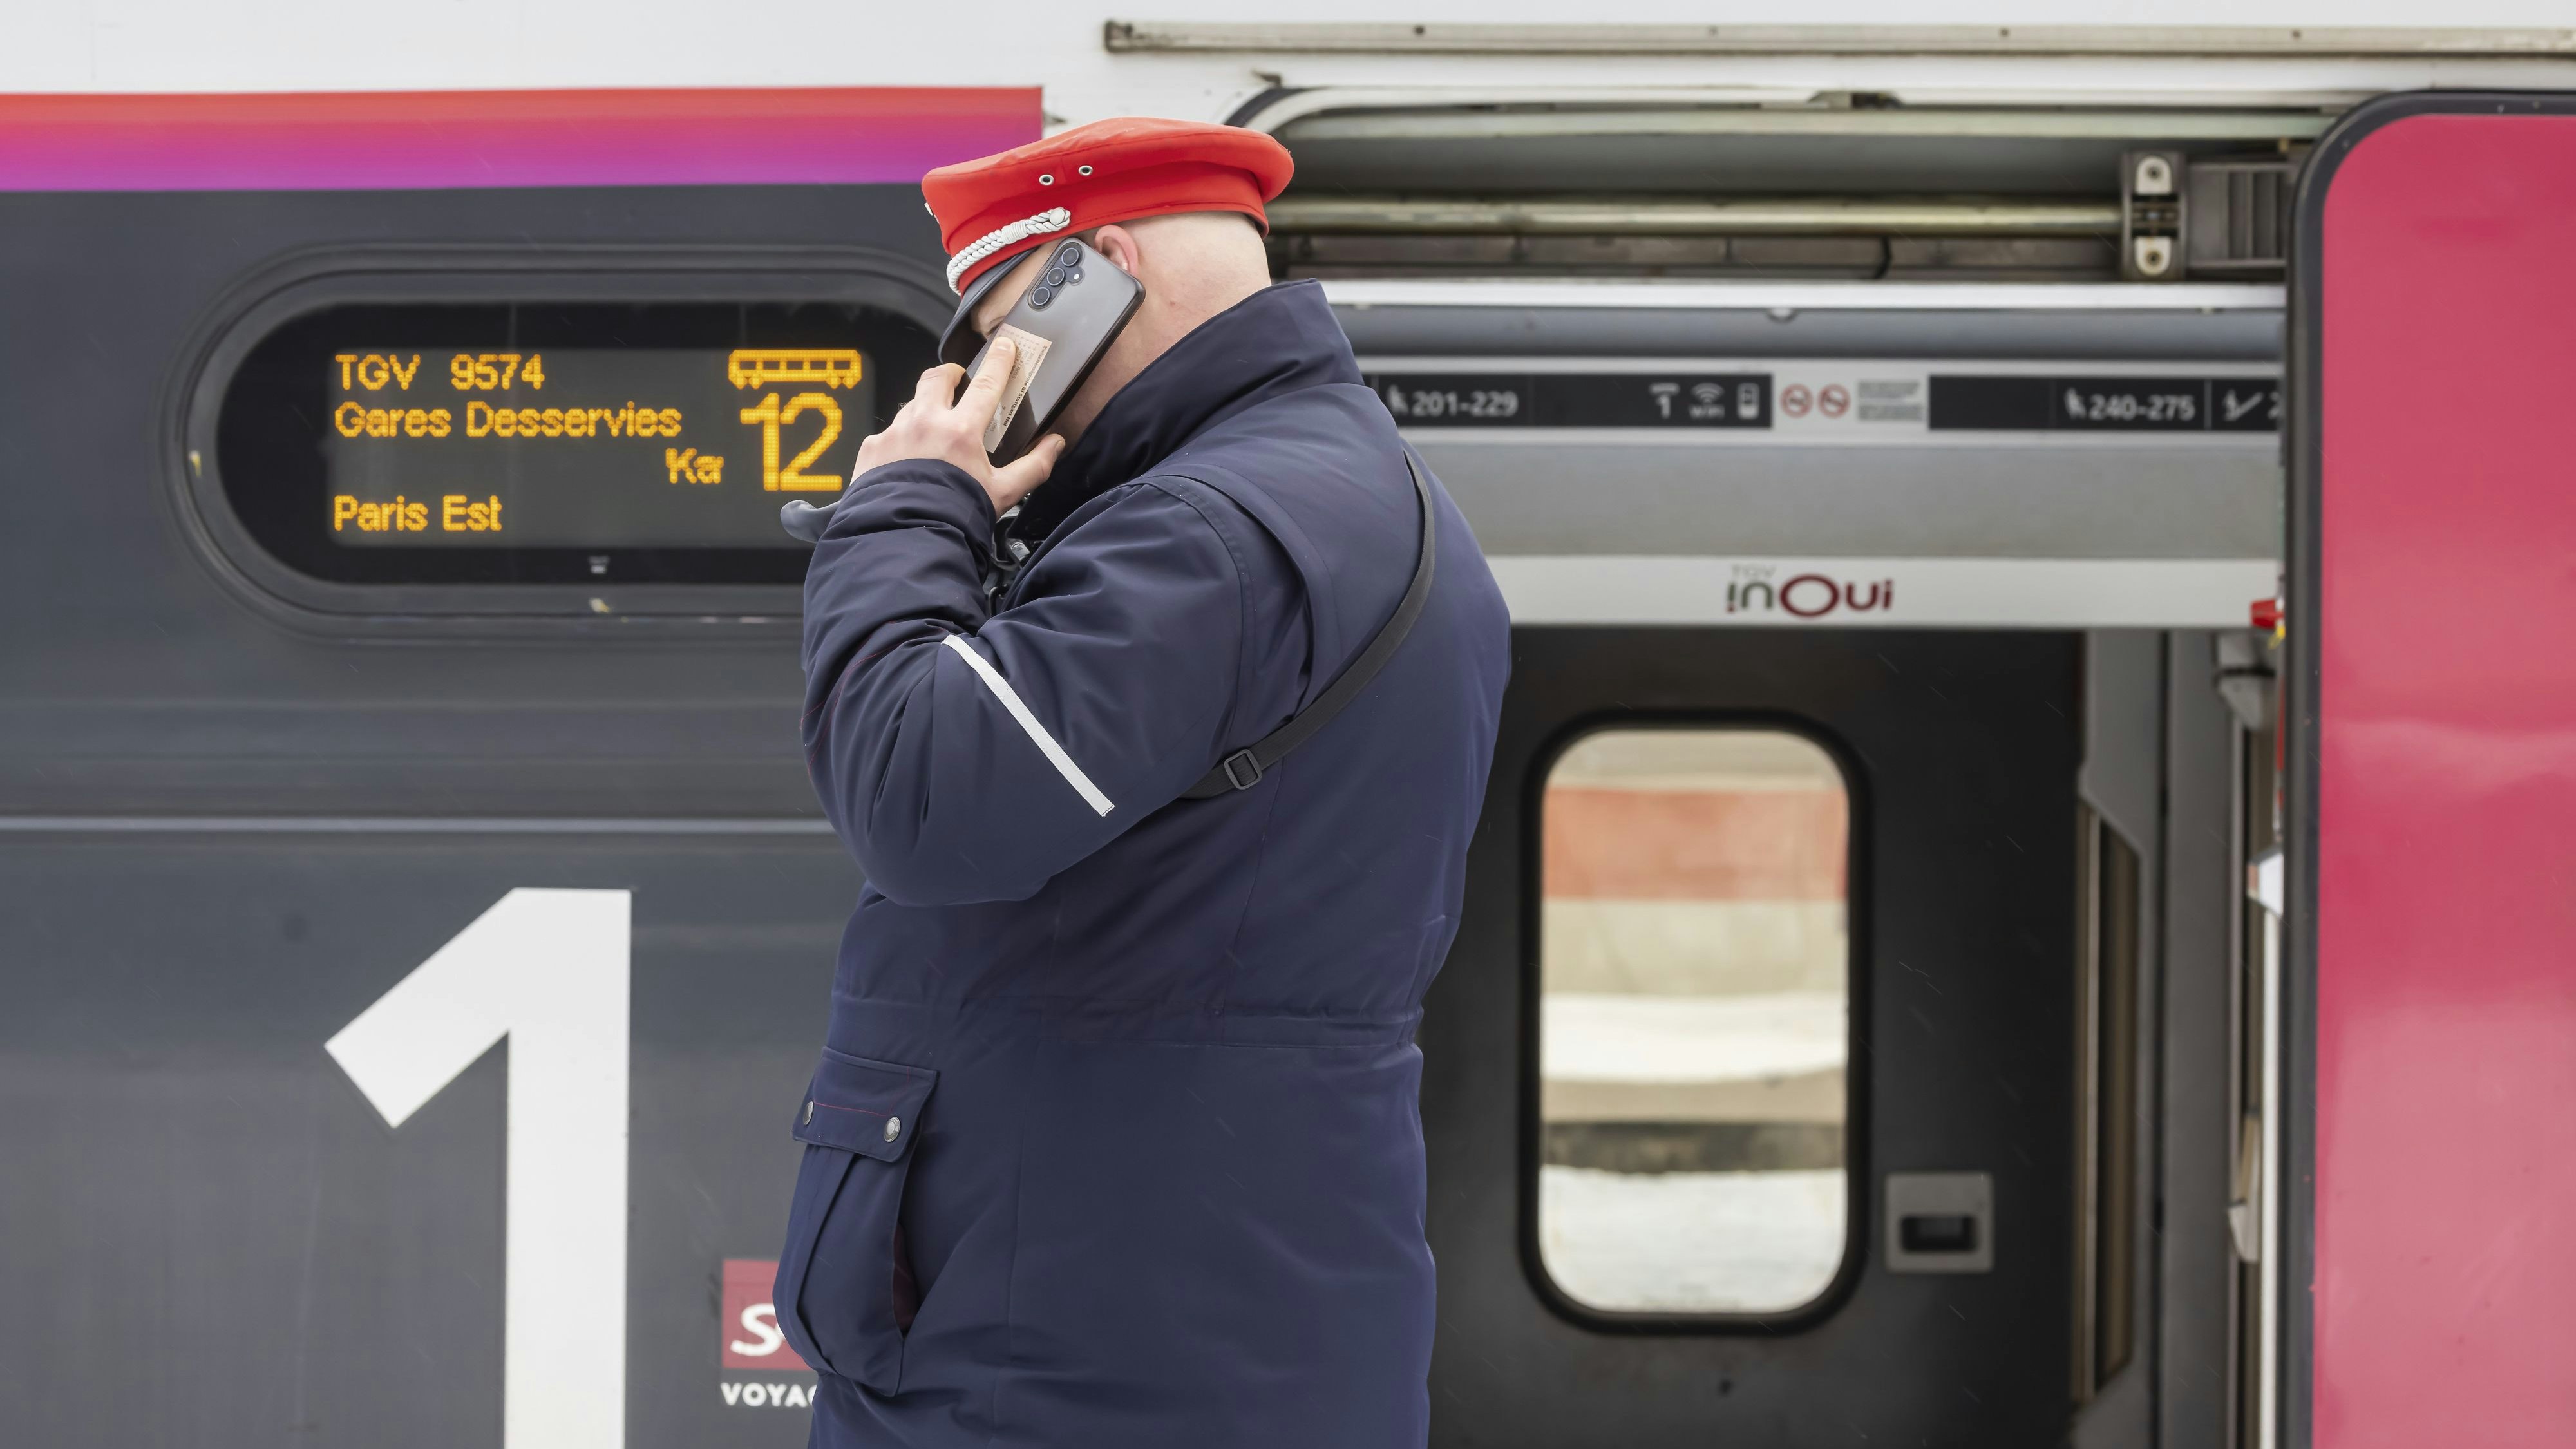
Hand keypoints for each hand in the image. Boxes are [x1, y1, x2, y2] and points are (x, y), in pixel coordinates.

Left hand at [850, 338, 1065, 515]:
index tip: (1004, 347)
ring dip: (923, 409)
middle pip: (937, 378)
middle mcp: (926, 423)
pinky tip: (905, 461)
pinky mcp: (872, 448)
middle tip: (958, 378)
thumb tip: (1054, 445)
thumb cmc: (953, 517)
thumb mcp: (1003, 494)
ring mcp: (895, 433)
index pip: (986, 383)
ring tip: (931, 430)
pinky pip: (887, 435)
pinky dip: (898, 442)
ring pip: (911, 405)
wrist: (905, 539)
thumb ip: (1033, 466)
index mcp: (961, 431)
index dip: (999, 362)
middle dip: (950, 373)